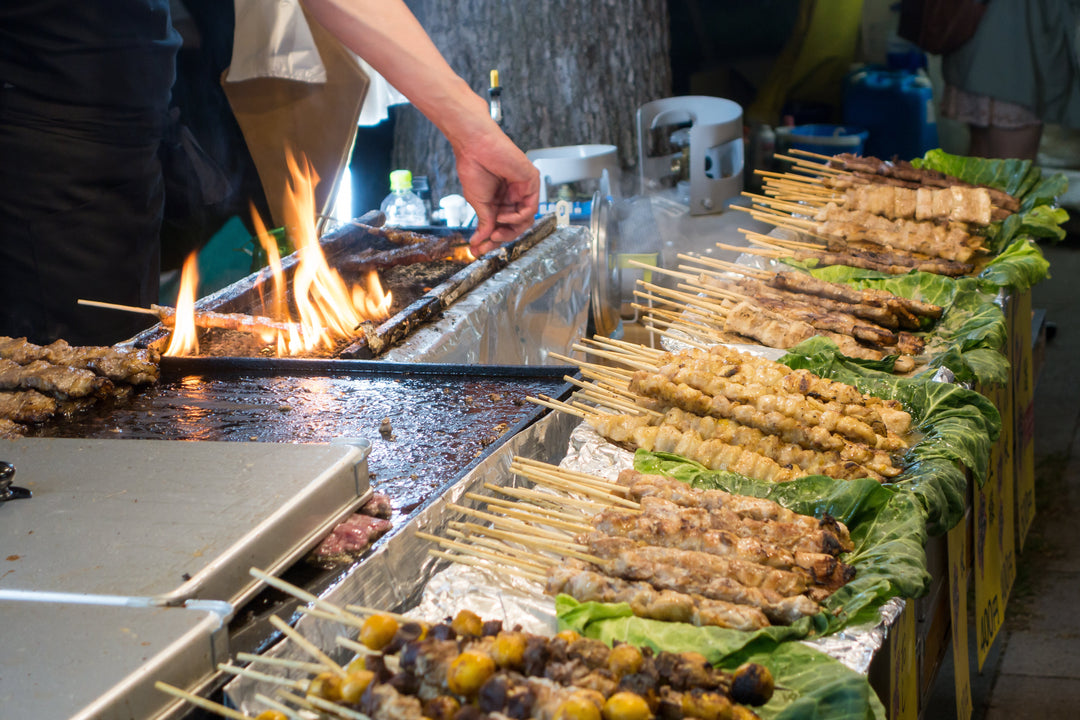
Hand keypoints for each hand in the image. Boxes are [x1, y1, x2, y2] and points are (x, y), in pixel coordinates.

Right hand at [451, 128, 539, 254]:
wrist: (474, 146)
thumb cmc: (474, 167)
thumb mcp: (479, 203)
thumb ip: (485, 223)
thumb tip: (479, 242)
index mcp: (501, 199)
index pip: (503, 225)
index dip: (492, 239)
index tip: (479, 250)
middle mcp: (514, 195)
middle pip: (516, 225)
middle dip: (502, 237)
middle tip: (489, 243)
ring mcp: (524, 189)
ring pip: (525, 220)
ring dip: (509, 229)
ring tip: (494, 227)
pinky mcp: (531, 181)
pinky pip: (530, 208)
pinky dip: (516, 217)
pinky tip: (503, 216)